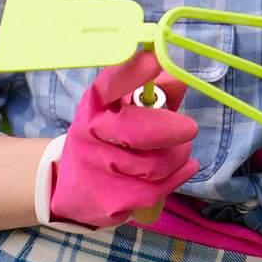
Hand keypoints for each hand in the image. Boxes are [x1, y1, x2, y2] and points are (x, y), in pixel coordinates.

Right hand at [46, 51, 199, 227]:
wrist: (73, 190)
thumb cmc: (108, 141)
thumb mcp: (120, 114)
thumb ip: (154, 97)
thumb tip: (179, 76)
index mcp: (93, 108)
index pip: (108, 87)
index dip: (131, 74)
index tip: (153, 60)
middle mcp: (90, 136)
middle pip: (133, 131)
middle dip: (169, 128)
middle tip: (189, 129)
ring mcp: (100, 171)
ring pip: (156, 164)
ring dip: (178, 155)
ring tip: (179, 150)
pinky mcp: (113, 200)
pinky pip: (160, 188)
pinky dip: (179, 176)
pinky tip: (182, 168)